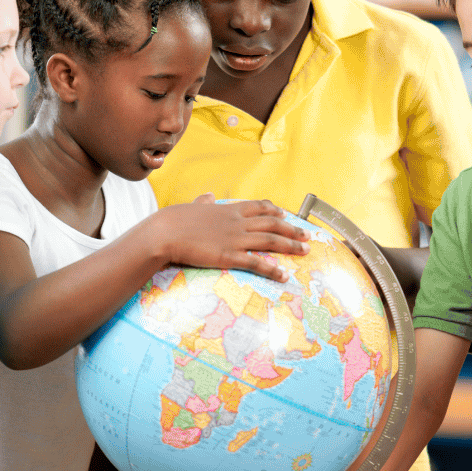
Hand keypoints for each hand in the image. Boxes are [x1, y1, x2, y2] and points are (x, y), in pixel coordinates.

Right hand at [155, 195, 308, 282]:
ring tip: (305, 251)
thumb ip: (204, 202)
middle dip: (292, 230)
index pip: (259, 207)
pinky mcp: (230, 256)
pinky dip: (272, 269)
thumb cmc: (174, 220)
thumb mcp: (193, 206)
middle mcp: (237, 222)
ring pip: (271, 241)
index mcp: (229, 210)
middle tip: (306, 236)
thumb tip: (209, 195)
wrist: (165, 232)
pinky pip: (257, 263)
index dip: (275, 211)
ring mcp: (235, 239)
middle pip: (272, 224)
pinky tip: (284, 275)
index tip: (285, 214)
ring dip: (291, 246)